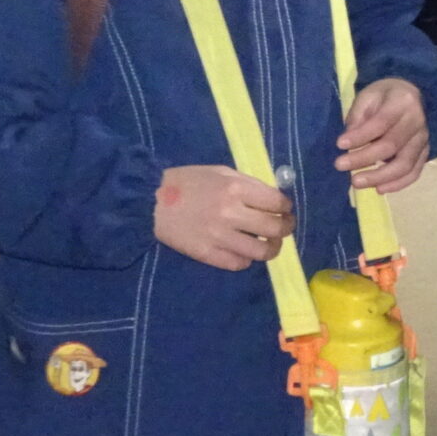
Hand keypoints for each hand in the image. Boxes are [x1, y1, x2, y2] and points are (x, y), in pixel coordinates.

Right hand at [154, 165, 292, 269]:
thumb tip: (273, 198)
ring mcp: (219, 237)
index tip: (285, 209)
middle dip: (286, 228)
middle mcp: (231, 214)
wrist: (150, 202)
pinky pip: (238, 263)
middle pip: (275, 229)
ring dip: (271, 248)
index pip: (277, 203)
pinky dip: (246, 259)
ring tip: (269, 243)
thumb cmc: (187, 182)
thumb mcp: (220, 172)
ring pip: (261, 252)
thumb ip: (248, 184)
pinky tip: (244, 251)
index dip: (286, 207)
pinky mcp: (207, 255)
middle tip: (284, 227)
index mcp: (235, 189)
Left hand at [337, 79, 430, 191]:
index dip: (360, 136)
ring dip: (379, 176)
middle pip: (391, 145)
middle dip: (364, 158)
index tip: (339, 144)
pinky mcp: (424, 153)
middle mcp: (418, 122)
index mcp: (403, 102)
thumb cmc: (385, 96)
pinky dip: (397, 184)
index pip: (381, 122)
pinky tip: (379, 189)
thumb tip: (348, 144)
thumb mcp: (368, 96)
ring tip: (357, 182)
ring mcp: (423, 140)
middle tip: (340, 166)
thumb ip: (358, 117)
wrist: (412, 95)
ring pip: (405, 164)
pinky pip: (414, 172)